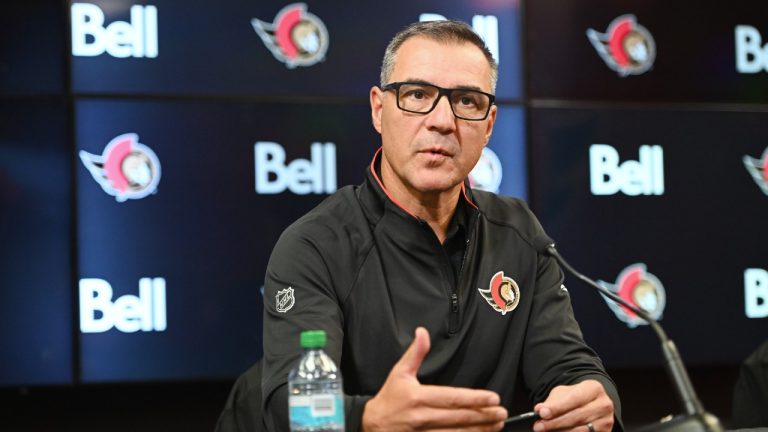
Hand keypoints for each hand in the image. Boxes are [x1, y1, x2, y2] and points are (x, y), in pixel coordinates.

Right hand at [362, 327, 506, 430]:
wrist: (372, 425)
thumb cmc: (389, 397)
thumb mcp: (399, 372)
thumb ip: (415, 353)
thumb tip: (423, 332)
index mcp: (418, 397)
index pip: (452, 398)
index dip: (474, 399)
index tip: (492, 398)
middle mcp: (423, 417)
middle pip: (459, 417)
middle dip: (483, 415)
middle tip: (502, 413)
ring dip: (480, 430)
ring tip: (497, 425)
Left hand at [533, 380, 613, 431]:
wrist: (592, 404)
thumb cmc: (576, 398)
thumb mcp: (564, 393)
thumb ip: (552, 401)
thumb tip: (539, 409)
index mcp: (594, 388)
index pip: (574, 398)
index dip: (558, 407)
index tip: (542, 413)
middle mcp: (604, 404)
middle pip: (577, 416)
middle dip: (555, 423)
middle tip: (538, 426)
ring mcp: (606, 421)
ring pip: (581, 430)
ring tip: (545, 431)